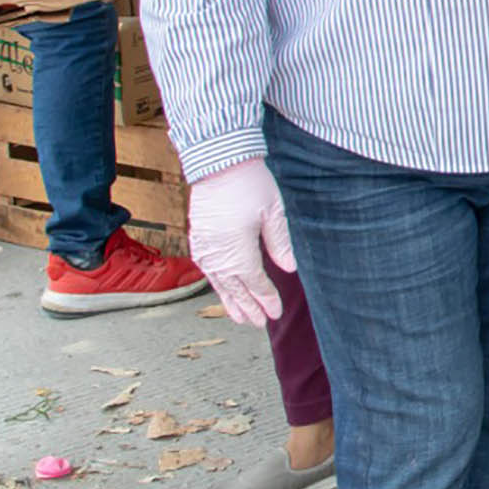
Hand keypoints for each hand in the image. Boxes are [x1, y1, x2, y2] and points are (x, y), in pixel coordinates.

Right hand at [187, 157, 296, 327]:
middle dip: (247, 308)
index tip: (274, 313)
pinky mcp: (199, 239)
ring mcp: (205, 248)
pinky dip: (217, 285)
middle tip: (258, 324)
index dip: (265, 299)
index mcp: (238, 250)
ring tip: (240, 318)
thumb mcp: (273, 212)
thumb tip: (289, 270)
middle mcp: (217, 254)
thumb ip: (280, 243)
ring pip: (219, 283)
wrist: (218, 163)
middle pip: (234, 289)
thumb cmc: (249, 184)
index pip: (254, 282)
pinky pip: (208, 271)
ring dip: (230, 301)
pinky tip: (224, 291)